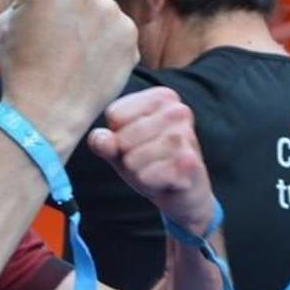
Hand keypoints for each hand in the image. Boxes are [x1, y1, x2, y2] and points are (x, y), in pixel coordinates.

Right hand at [0, 0, 137, 155]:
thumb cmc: (20, 70)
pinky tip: (92, 65)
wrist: (46, 112)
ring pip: (102, 13)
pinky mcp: (129, 35)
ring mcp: (110, 12)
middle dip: (72, 14)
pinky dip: (110, 47)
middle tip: (61, 45)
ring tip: (77, 59)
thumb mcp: (3, 24)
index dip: (45, 7)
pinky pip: (119, 33)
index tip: (43, 28)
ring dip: (93, 28)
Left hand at [88, 86, 214, 234]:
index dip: (117, 136)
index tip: (135, 142)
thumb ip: (104, 142)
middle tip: (145, 161)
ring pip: (133, 159)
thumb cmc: (150, 162)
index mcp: (161, 97)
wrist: (186, 192)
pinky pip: (146, 176)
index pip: (115, 115)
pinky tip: (163, 181)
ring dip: (136, 172)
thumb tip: (100, 139)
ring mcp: (186, 136)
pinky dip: (148, 183)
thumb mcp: (121, 148)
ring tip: (153, 170)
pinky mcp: (189, 163)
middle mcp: (178, 111)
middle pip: (123, 138)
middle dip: (126, 156)